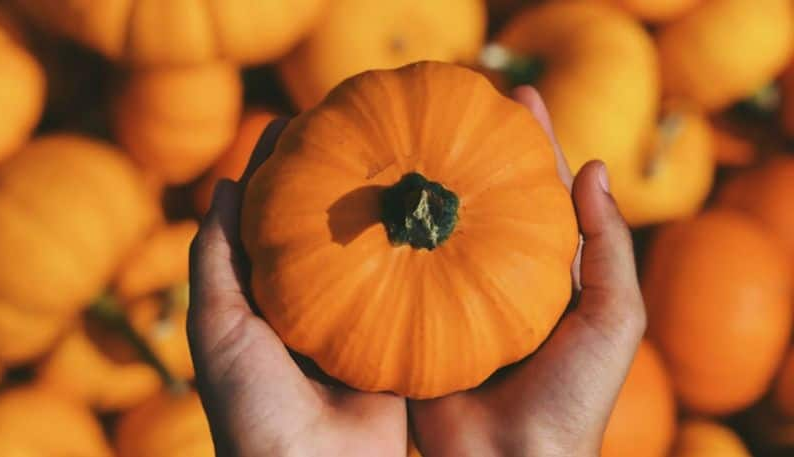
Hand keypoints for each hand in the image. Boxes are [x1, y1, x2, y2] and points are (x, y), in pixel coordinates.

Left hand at [188, 120, 405, 456]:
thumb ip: (215, 261)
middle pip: (325, 229)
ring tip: (398, 157)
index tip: (297, 124)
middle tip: (355, 129)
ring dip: (381, 211)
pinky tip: (430, 216)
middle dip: (337, 180)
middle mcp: (313, 304)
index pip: (272, 221)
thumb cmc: (253, 407)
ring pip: (370, 254)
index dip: (280, 172)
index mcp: (268, 299)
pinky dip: (417, 255)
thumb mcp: (218, 328)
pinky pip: (408, 291)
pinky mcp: (397, 342)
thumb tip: (224, 187)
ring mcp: (357, 321)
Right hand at [408, 88, 646, 456]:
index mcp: (547, 270)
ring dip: (431, 180)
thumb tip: (593, 169)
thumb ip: (609, 247)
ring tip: (414, 130)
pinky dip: (395, 230)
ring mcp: (455, 291)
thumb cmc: (572, 396)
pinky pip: (405, 265)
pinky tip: (381, 192)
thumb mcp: (613, 319)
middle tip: (459, 98)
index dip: (534, 142)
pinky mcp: (418, 315)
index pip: (542, 191)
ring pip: (442, 224)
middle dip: (477, 146)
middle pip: (487, 196)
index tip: (517, 96)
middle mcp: (499, 273)